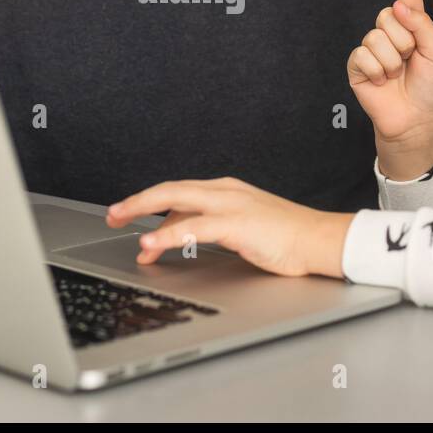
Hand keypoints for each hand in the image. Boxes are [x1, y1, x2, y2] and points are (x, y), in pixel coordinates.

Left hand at [106, 178, 352, 278]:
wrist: (319, 240)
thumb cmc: (285, 237)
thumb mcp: (241, 227)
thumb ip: (210, 226)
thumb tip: (177, 235)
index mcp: (225, 190)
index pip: (178, 191)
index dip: (148, 201)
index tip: (127, 212)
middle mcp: (225, 191)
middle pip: (169, 189)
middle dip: (137, 202)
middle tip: (114, 214)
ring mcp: (231, 204)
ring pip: (176, 201)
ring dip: (144, 213)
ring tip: (123, 225)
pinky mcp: (237, 223)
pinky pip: (194, 227)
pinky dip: (168, 234)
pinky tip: (152, 243)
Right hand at [347, 0, 432, 176]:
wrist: (414, 118)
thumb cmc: (430, 85)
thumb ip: (421, 24)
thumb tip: (397, 5)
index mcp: (411, 24)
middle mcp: (389, 31)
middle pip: (388, 15)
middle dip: (404, 40)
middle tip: (409, 61)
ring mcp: (371, 47)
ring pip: (377, 37)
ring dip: (392, 60)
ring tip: (397, 74)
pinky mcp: (357, 64)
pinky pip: (364, 55)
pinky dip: (377, 71)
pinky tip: (382, 82)